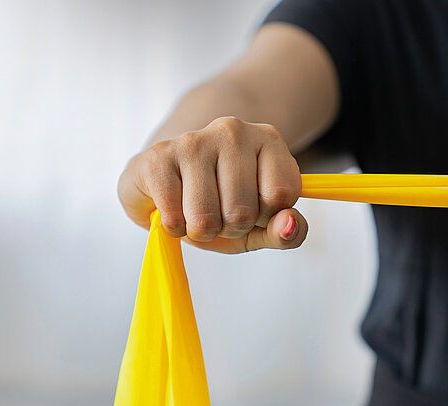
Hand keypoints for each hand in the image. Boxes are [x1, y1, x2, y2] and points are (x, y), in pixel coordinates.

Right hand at [118, 116, 306, 253]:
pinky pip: (174, 218)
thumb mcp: (260, 225)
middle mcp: (233, 131)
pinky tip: (172, 207)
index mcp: (268, 140)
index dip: (264, 217)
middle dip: (228, 228)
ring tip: (194, 210)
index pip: (282, 197)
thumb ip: (285, 231)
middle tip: (217, 211)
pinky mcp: (158, 156)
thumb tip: (290, 226)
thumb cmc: (220, 202)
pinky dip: (174, 228)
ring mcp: (193, 140)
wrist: (170, 178)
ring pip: (206, 218)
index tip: (252, 206)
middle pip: (242, 212)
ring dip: (199, 231)